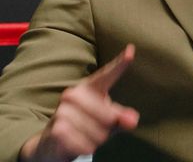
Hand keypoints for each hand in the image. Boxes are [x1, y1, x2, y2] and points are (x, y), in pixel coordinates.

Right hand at [20, 45, 139, 161]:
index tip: (131, 50)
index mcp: (89, 88)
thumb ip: (122, 119)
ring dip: (96, 140)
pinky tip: (77, 144)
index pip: (107, 75)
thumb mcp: (107, 121)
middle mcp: (73, 94)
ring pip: (99, 132)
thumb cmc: (86, 126)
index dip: (120, 65)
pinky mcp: (57, 129)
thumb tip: (132, 121)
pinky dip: (86, 148)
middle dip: (108, 129)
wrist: (52, 144)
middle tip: (95, 129)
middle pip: (109, 116)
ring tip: (84, 136)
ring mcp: (62, 111)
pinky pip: (86, 144)